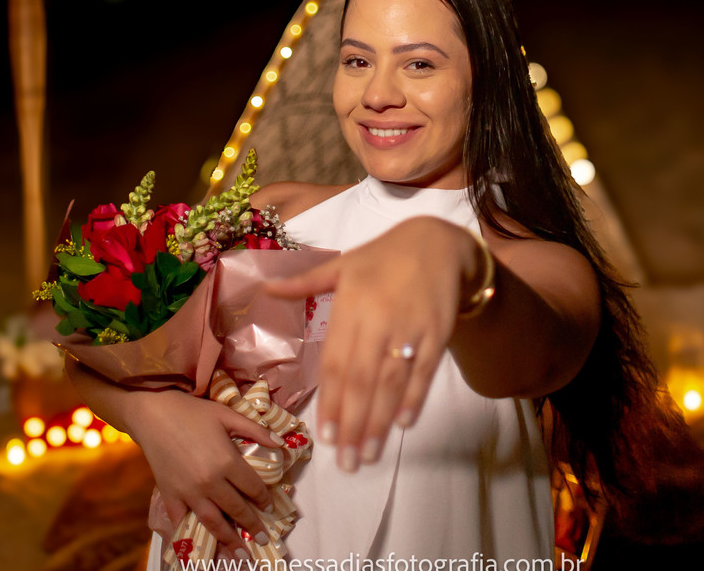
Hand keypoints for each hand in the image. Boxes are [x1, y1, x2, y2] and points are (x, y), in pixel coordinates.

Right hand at [128, 388, 282, 553]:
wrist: (153, 414)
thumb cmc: (192, 412)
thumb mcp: (227, 415)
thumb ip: (255, 430)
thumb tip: (280, 443)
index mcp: (227, 462)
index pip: (252, 487)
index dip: (264, 498)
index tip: (268, 506)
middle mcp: (210, 482)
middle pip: (236, 509)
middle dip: (252, 525)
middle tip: (263, 538)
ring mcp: (188, 492)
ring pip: (213, 522)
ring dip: (229, 539)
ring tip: (240, 553)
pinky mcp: (170, 495)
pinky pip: (183, 520)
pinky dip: (192, 534)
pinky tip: (201, 545)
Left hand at [265, 217, 477, 471]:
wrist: (438, 241)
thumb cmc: (383, 256)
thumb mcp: (342, 264)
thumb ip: (305, 283)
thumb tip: (266, 288)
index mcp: (350, 305)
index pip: (336, 363)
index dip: (331, 402)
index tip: (325, 437)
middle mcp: (377, 319)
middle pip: (362, 381)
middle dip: (353, 424)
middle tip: (346, 462)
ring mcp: (409, 327)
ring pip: (391, 382)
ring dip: (380, 422)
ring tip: (369, 455)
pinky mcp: (437, 332)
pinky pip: (423, 371)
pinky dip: (414, 398)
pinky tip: (403, 424)